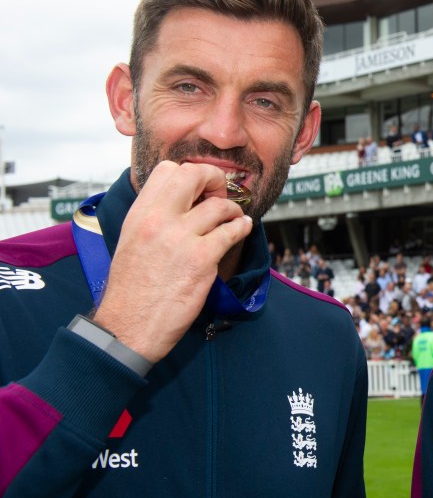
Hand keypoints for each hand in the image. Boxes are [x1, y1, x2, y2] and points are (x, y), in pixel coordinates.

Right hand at [93, 161, 252, 362]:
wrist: (127, 327)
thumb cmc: (131, 290)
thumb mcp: (132, 242)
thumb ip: (154, 219)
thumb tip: (183, 205)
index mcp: (139, 214)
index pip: (167, 170)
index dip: (190, 174)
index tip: (200, 189)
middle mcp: (158, 220)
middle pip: (194, 174)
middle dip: (215, 178)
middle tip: (220, 193)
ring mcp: (180, 238)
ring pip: (219, 205)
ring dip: (233, 210)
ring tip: (234, 218)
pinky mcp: (201, 259)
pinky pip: (231, 231)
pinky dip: (241, 228)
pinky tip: (241, 229)